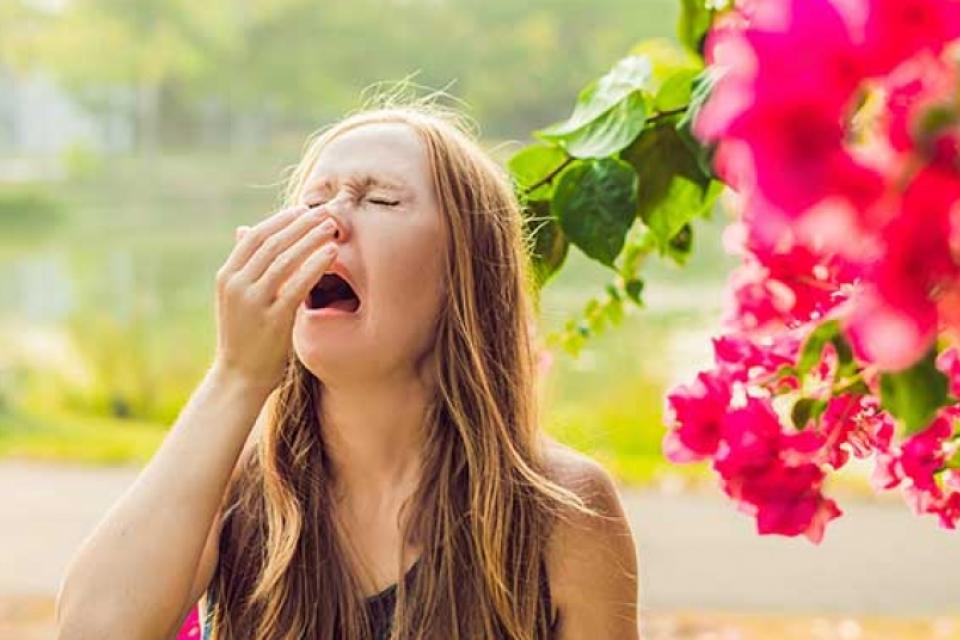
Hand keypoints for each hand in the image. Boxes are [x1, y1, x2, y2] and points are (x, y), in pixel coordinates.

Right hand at [211, 204, 337, 392]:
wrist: (238, 377)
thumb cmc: (245, 336)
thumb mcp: (239, 298)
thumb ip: (247, 267)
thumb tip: (247, 230)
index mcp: (227, 276)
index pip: (255, 236)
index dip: (281, 219)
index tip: (304, 210)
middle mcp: (236, 284)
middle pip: (271, 242)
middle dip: (300, 223)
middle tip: (325, 211)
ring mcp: (252, 301)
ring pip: (284, 258)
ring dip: (311, 238)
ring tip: (333, 227)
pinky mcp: (271, 318)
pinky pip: (296, 284)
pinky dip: (315, 264)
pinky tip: (332, 253)